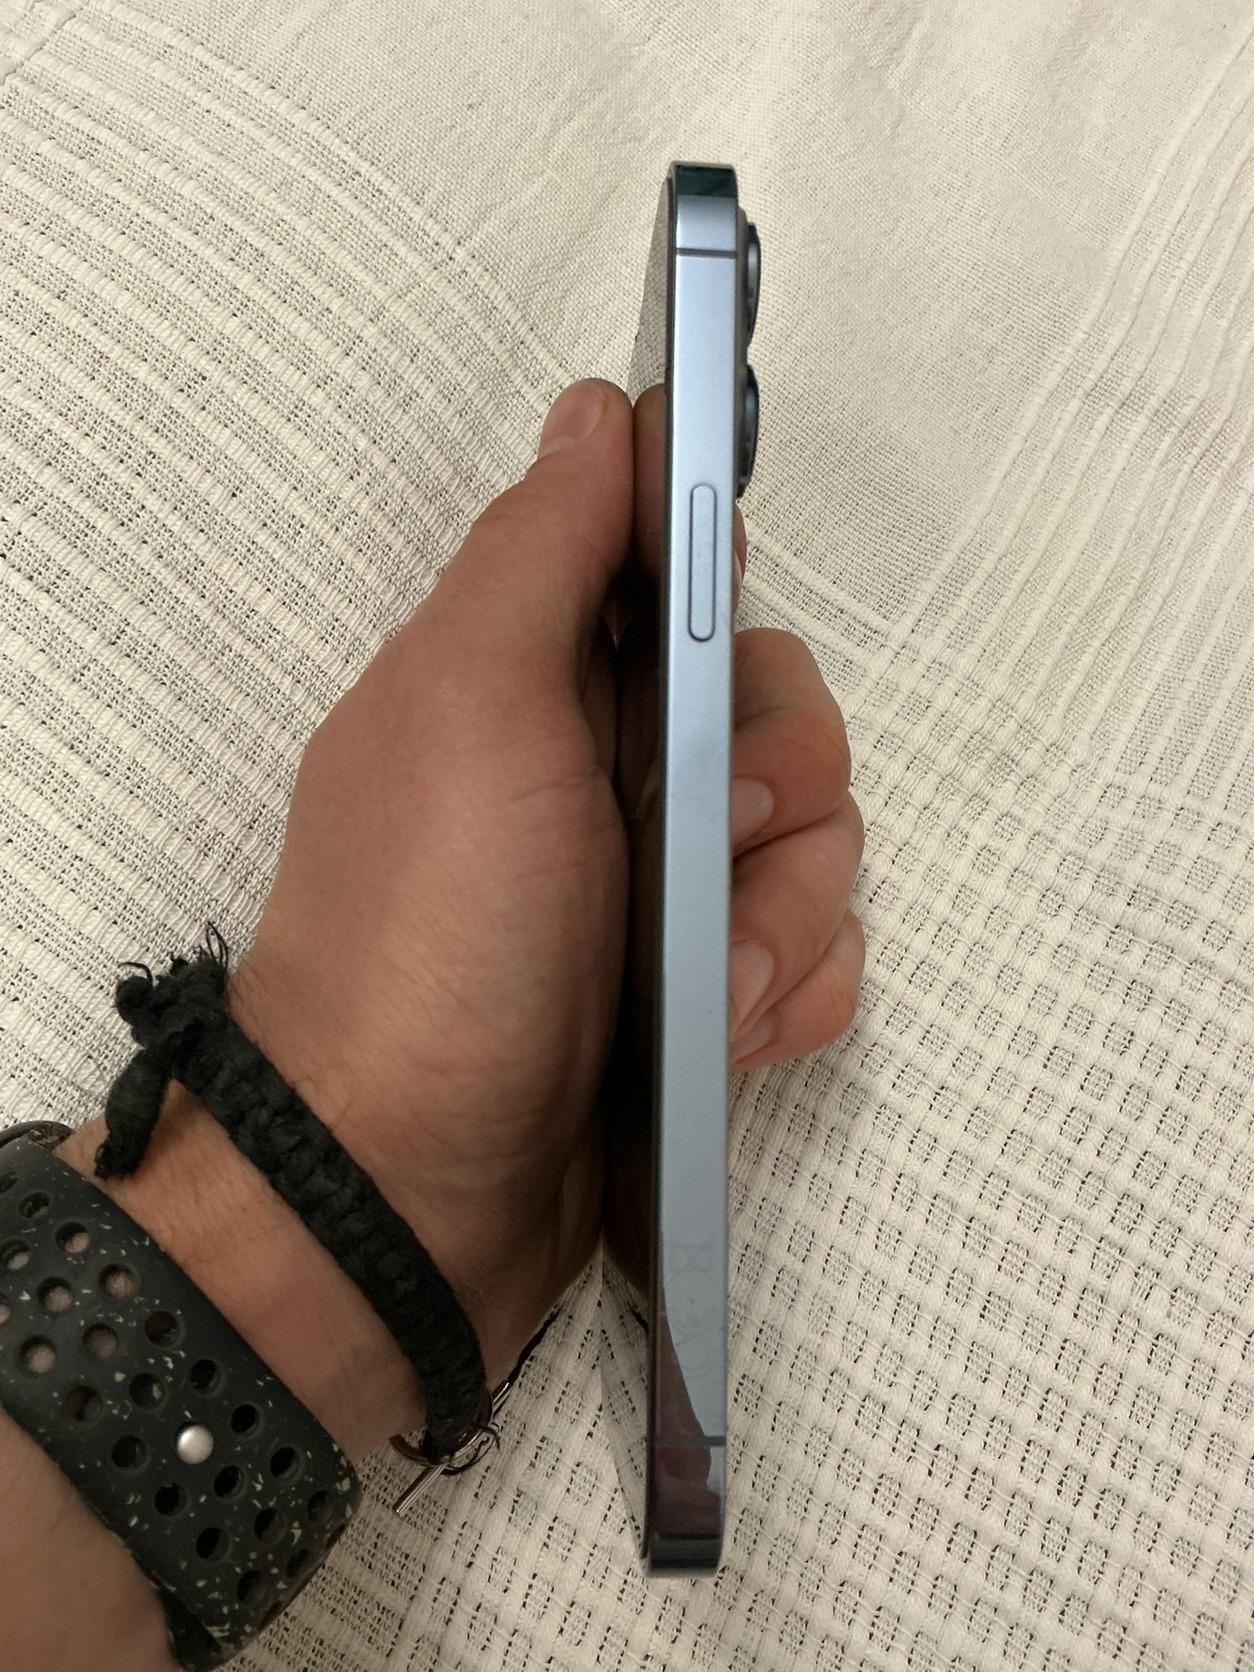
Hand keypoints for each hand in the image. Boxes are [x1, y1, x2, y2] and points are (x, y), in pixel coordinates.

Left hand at [225, 378, 864, 1390]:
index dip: (721, 593)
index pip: (676, 573)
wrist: (411, 1194)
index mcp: (536, 682)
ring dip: (782, 915)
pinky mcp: (702, 995)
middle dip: (779, 782)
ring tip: (706, 986)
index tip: (713, 646)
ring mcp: (656, 893)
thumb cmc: (428, 944)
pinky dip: (789, 992)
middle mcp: (603, 775)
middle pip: (781, 709)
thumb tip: (600, 414)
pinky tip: (727, 1037)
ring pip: (820, 841)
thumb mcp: (468, 705)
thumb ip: (544, 551)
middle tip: (708, 838)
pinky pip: (818, 953)